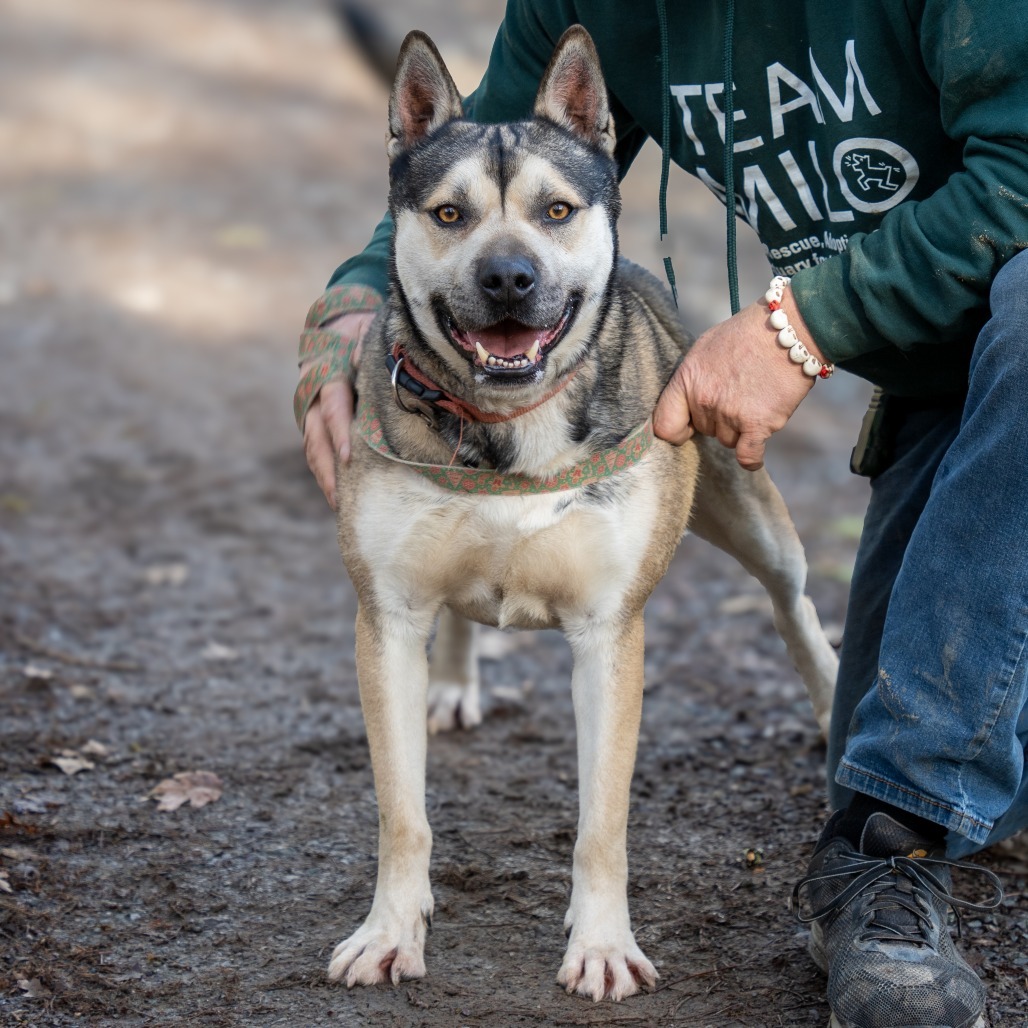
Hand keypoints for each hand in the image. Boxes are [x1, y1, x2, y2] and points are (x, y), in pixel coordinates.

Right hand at [300, 310, 375, 506]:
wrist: (336, 325)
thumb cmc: (360, 332)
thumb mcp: (366, 332)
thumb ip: (368, 348)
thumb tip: (365, 362)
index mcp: (327, 374)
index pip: (332, 406)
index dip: (338, 431)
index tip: (347, 456)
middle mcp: (313, 396)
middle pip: (315, 437)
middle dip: (327, 469)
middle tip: (340, 499)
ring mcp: (311, 411)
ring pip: (313, 448)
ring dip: (324, 477)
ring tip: (339, 505)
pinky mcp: (315, 423)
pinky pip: (317, 451)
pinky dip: (326, 473)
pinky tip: (339, 494)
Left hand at [653, 291, 821, 470]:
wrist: (789, 330)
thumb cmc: (748, 334)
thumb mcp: (706, 346)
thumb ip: (693, 377)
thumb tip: (686, 400)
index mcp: (687, 379)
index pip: (664, 425)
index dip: (676, 430)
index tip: (687, 428)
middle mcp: (704, 399)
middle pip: (704, 431)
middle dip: (718, 419)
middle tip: (738, 394)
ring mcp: (730, 414)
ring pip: (727, 441)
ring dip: (740, 429)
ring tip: (755, 400)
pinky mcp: (758, 425)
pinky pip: (747, 456)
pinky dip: (751, 459)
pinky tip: (754, 456)